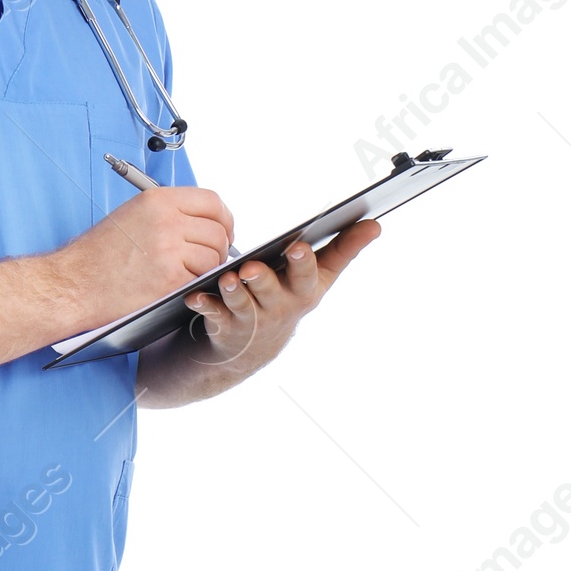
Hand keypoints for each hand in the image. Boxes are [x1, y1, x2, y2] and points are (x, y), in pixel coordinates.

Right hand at [56, 183, 236, 328]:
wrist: (74, 284)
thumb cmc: (98, 255)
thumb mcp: (132, 215)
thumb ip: (169, 212)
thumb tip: (204, 221)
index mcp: (157, 200)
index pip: (211, 201)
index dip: (224, 218)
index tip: (224, 230)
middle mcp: (166, 220)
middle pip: (218, 231)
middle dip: (219, 248)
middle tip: (208, 259)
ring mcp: (169, 250)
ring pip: (213, 257)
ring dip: (206, 269)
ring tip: (187, 273)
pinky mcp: (169, 279)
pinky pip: (200, 279)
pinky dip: (193, 284)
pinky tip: (176, 285)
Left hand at [183, 219, 380, 377]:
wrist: (254, 347)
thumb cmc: (289, 297)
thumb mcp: (320, 277)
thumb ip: (345, 249)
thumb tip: (375, 224)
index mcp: (305, 290)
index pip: (309, 274)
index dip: (303, 262)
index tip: (297, 246)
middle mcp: (281, 307)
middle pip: (274, 292)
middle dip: (265, 280)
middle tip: (252, 268)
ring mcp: (253, 320)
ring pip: (243, 305)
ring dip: (234, 292)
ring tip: (226, 279)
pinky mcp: (226, 327)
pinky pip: (214, 316)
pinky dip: (205, 306)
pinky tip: (195, 296)